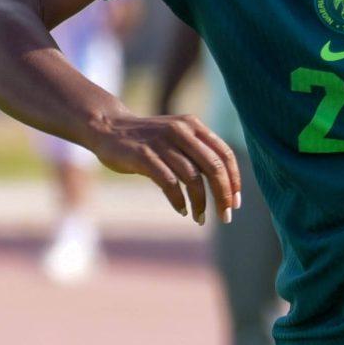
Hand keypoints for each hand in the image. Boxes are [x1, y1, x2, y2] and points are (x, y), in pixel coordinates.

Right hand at [85, 112, 240, 224]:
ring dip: (200, 203)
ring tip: (200, 218)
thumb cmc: (149, 139)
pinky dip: (178, 200)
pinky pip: (168, 182)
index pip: (225, 155)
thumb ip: (199, 153)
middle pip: (213, 167)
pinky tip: (182, 210)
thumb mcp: (178, 137)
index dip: (234, 181)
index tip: (235, 203)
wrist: (108, 127)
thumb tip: (225, 185)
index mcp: (193, 126)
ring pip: (192, 177)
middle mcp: (181, 131)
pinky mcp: (143, 155)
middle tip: (225, 217)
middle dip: (223, 195)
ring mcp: (161, 142)